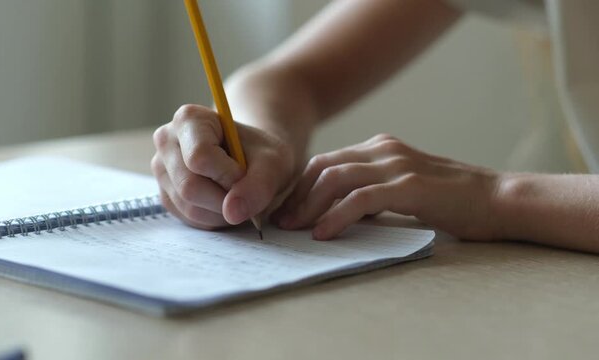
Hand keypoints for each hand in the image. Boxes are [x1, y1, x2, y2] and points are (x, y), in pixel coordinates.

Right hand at [151, 104, 295, 229]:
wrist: (254, 161)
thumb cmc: (261, 155)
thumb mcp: (272, 164)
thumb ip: (258, 186)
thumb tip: (232, 213)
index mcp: (189, 119)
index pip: (200, 157)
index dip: (228, 175)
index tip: (246, 174)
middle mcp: (167, 141)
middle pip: (189, 186)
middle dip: (225, 199)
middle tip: (244, 191)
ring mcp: (162, 169)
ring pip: (188, 206)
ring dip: (221, 213)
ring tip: (237, 197)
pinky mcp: (165, 194)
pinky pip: (187, 218)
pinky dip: (213, 219)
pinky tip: (225, 204)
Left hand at [274, 134, 503, 240]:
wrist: (498, 199)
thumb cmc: (452, 200)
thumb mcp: (403, 189)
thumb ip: (373, 192)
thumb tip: (337, 211)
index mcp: (380, 148)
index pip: (326, 161)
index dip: (300, 186)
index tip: (285, 210)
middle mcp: (384, 150)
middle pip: (323, 166)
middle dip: (296, 195)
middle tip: (281, 222)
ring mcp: (396, 165)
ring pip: (336, 179)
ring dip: (308, 205)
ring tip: (294, 229)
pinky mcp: (409, 186)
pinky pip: (361, 199)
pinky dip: (336, 216)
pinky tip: (323, 233)